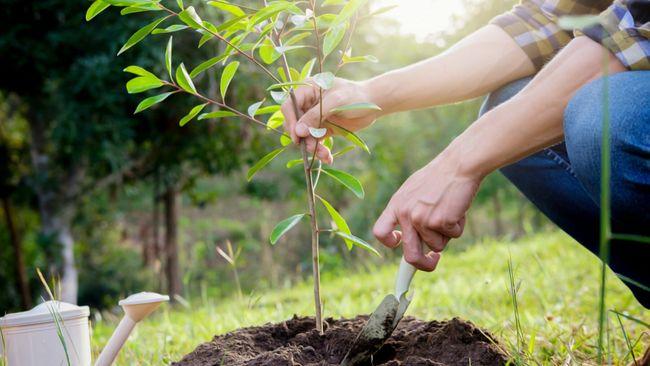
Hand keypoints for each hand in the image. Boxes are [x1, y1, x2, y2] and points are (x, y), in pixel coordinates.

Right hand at [281, 78, 381, 162]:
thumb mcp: (335, 102)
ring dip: (312, 147)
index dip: (291, 121)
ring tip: (324, 155)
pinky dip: (320, 151)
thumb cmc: (355, 96)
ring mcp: (314, 118)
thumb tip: (298, 131)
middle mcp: (308, 104)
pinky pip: (315, 142)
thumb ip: (315, 115)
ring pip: (305, 136)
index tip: (297, 136)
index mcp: (307, 90)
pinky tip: (328, 158)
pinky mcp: (322, 129)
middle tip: (312, 148)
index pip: (289, 106)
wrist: (374, 104)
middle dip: (303, 138)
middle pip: (295, 124)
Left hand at [372, 149, 480, 270]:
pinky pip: (454, 236)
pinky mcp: (442, 222)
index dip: (389, 242)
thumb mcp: (413, 191)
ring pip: (437, 245)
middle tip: (433, 261)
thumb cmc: (439, 177)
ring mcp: (423, 219)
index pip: (380, 232)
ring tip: (450, 210)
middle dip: (423, 265)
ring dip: (447, 234)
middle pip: (410, 255)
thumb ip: (408, 211)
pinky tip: (458, 208)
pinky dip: (459, 226)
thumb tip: (409, 238)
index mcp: (396, 205)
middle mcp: (406, 214)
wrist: (459, 165)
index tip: (400, 244)